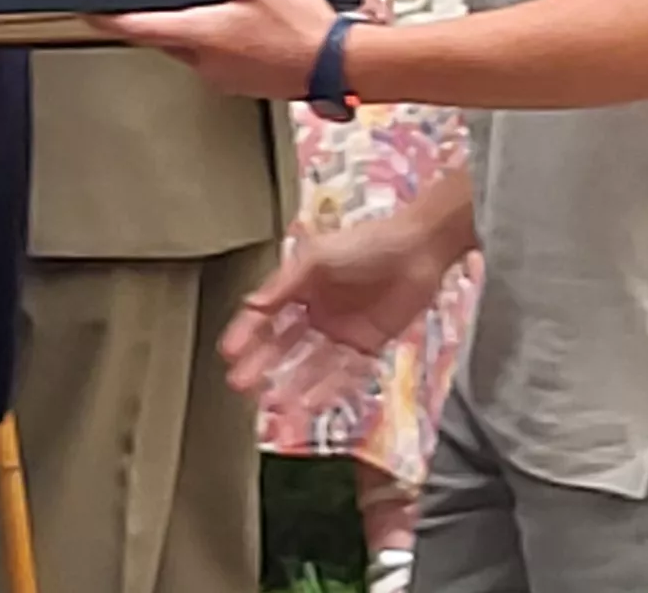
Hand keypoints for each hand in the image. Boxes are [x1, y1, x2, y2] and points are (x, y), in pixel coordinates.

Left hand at [103, 0, 338, 99]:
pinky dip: (229, 42)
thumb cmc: (300, 27)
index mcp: (200, 34)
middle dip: (166, 20)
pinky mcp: (246, 84)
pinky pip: (224, 58)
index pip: (139, 26)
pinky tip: (256, 28)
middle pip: (169, 38)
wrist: (337, 65)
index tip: (90, 14)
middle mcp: (205, 62)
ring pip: (198, 48)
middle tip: (173, 2)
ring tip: (234, 8)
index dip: (109, 19)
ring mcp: (225, 79)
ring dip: (204, 30)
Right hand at [219, 210, 463, 407]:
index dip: (247, 333)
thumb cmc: (367, 244)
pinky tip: (308, 403)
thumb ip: (285, 283)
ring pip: (310, 365)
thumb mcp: (318, 257)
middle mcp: (318, 312)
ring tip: (271, 404)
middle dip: (261, 364)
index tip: (229, 352)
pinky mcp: (367, 346)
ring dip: (290, 384)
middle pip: (284, 345)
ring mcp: (342, 332)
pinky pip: (344, 373)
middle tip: (239, 384)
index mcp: (302, 287)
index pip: (267, 315)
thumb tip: (252, 304)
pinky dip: (326, 389)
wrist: (418, 250)